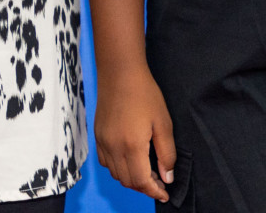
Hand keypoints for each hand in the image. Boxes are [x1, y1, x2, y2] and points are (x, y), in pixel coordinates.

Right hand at [94, 66, 174, 201]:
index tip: (165, 193)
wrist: (120, 72)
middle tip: (160, 181)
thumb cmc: (145, 94)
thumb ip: (166, 153)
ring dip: (132, 178)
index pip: (142, 181)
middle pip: (128, 181)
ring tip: (147, 171)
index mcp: (132, 146)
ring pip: (116, 174)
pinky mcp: (97, 136)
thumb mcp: (163, 123)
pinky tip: (130, 159)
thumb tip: (167, 177)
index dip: (154, 191)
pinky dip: (118, 168)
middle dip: (145, 186)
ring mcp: (103, 142)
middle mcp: (114, 148)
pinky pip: (106, 162)